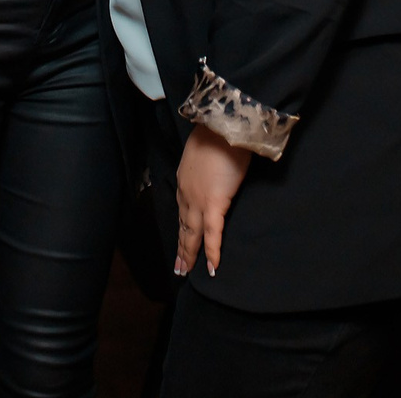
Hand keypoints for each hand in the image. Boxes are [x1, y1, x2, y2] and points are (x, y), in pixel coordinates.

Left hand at [174, 124, 250, 277]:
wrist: (222, 129)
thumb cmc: (217, 137)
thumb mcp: (203, 154)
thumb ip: (205, 168)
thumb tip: (212, 171)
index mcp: (184, 182)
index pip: (182, 211)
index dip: (181, 229)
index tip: (179, 242)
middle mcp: (186, 195)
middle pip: (183, 227)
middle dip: (181, 248)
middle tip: (178, 268)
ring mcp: (199, 202)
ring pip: (191, 234)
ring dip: (189, 254)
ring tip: (186, 272)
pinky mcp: (214, 204)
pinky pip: (212, 234)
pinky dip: (212, 251)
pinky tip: (213, 267)